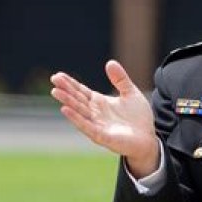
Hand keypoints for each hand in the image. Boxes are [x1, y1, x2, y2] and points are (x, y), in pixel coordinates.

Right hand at [50, 60, 158, 176]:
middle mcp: (95, 113)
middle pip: (77, 100)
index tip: (58, 75)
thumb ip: (120, 79)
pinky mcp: (102, 136)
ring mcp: (97, 125)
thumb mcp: (131, 93)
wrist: (148, 139)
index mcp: (100, 103)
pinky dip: (76, 118)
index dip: (70, 84)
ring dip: (68, 102)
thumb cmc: (138, 118)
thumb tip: (110, 62)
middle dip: (66, 90)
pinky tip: (65, 110)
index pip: (81, 91)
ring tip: (56, 91)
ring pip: (79, 111)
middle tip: (53, 79)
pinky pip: (87, 126)